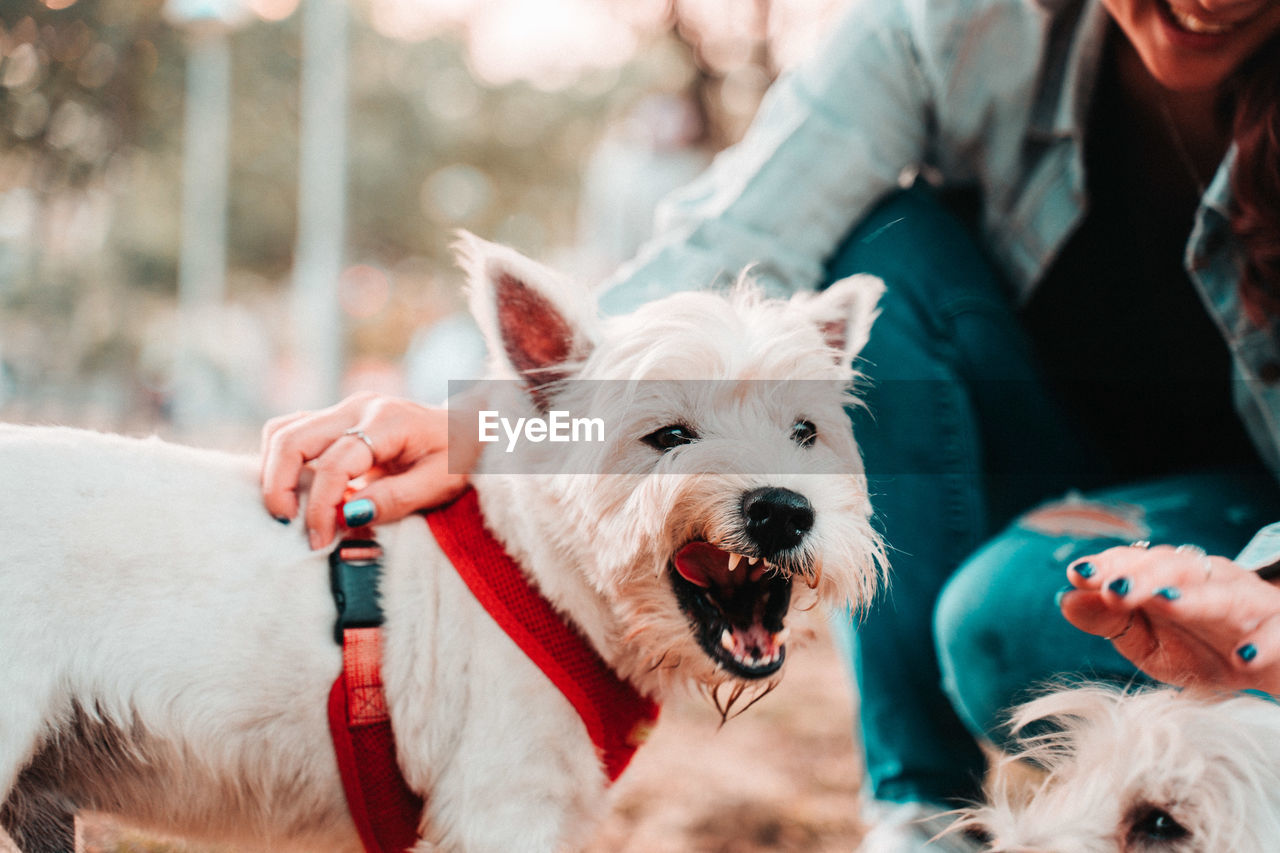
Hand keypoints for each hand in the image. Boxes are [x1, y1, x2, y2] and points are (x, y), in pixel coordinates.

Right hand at [260, 393, 475, 549]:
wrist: (470, 429)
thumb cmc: (459, 458)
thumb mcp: (439, 484)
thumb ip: (393, 500)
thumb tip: (347, 517)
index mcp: (387, 421)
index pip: (335, 464)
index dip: (321, 507)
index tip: (320, 540)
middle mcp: (358, 407)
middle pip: (292, 438)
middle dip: (279, 485)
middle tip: (287, 524)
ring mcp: (344, 409)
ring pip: (283, 430)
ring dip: (274, 471)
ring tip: (288, 510)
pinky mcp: (337, 418)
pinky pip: (293, 431)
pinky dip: (283, 461)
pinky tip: (296, 490)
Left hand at [1059, 543, 1279, 694]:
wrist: (1265, 671)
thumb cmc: (1199, 650)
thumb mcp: (1147, 642)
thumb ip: (1109, 621)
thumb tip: (1066, 599)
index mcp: (1172, 579)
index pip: (1137, 561)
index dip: (1109, 565)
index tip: (1078, 574)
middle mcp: (1209, 581)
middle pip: (1175, 568)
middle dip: (1142, 575)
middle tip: (1112, 589)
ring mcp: (1248, 604)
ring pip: (1222, 593)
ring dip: (1193, 598)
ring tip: (1164, 603)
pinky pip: (1276, 634)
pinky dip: (1263, 644)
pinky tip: (1243, 657)